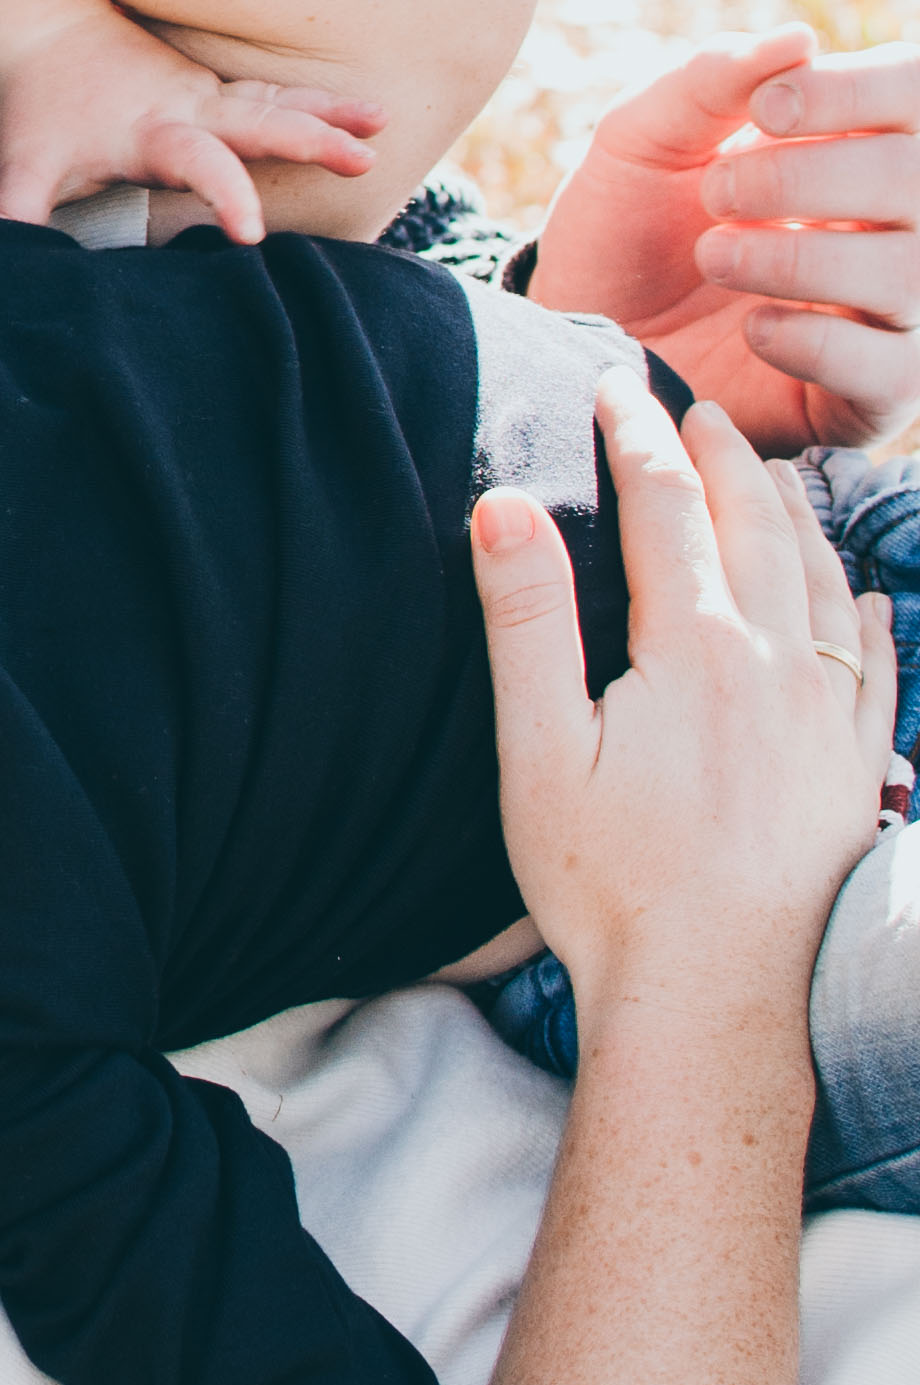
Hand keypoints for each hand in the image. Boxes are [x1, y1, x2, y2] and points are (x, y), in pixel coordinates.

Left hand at [0, 0, 385, 243]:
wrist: (51, 35)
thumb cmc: (43, 110)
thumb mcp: (23, 163)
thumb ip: (15, 212)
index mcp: (151, 131)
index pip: (197, 164)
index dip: (225, 196)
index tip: (251, 235)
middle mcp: (190, 108)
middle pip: (259, 120)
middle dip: (310, 138)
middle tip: (361, 158)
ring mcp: (210, 95)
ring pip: (278, 101)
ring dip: (331, 111)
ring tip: (383, 121)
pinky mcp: (219, 92)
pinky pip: (277, 98)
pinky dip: (321, 104)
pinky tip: (368, 114)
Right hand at [472, 372, 896, 1040]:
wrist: (711, 1000)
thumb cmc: (607, 884)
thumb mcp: (539, 751)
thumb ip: (526, 620)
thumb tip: (505, 506)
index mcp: (695, 650)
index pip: (670, 508)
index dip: (639, 436)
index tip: (615, 384)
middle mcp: (777, 668)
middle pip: (759, 528)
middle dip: (723, 456)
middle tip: (694, 407)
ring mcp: (829, 722)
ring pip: (828, 585)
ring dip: (798, 517)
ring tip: (770, 479)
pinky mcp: (854, 777)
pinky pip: (879, 671)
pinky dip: (872, 617)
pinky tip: (871, 601)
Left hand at [529, 29, 919, 449]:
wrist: (582, 335)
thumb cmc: (626, 225)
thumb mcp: (643, 137)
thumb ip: (709, 78)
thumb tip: (799, 37)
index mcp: (861, 141)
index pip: (914, 92)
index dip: (853, 92)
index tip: (765, 111)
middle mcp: (899, 221)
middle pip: (916, 178)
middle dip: (806, 179)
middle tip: (717, 194)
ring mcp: (897, 310)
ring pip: (908, 274)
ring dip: (796, 260)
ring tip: (713, 256)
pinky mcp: (876, 393)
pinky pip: (892, 368)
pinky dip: (815, 341)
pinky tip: (753, 328)